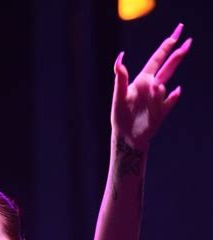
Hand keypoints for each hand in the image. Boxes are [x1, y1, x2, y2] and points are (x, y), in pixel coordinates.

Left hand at [111, 23, 191, 149]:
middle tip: (188, 41)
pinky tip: (176, 90)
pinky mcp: (162, 111)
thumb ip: (120, 79)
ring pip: (165, 86)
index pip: (157, 59)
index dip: (166, 46)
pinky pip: (170, 101)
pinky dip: (173, 96)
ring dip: (159, 88)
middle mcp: (152, 87)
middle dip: (178, 55)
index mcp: (143, 80)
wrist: (127, 137)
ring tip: (152, 90)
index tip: (176, 34)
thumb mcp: (119, 97)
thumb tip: (119, 60)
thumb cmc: (120, 116)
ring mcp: (159, 99)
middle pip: (168, 67)